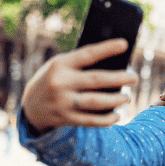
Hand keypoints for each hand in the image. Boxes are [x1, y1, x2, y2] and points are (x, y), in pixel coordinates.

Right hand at [21, 39, 138, 131]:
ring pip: (96, 102)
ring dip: (116, 100)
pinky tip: (117, 115)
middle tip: (134, 78)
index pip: (87, 54)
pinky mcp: (66, 119)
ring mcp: (63, 102)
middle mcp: (61, 83)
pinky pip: (91, 121)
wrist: (30, 107)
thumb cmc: (54, 79)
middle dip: (120, 78)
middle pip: (97, 80)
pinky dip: (107, 119)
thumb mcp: (61, 66)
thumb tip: (115, 64)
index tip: (124, 44)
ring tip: (127, 98)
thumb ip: (81, 64)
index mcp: (60, 65)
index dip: (107, 48)